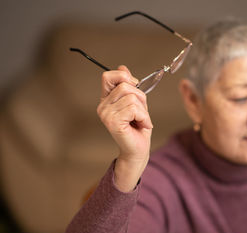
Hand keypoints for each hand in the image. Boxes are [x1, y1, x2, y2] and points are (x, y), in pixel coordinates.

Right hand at [97, 66, 152, 191]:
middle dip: (140, 97)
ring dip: (143, 110)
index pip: (108, 76)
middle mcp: (103, 106)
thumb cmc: (138, 128)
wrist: (138, 150)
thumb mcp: (136, 102)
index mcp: (106, 99)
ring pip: (132, 97)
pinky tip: (142, 126)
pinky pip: (134, 109)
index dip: (124, 77)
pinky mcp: (113, 122)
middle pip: (125, 85)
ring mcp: (106, 114)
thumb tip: (123, 67)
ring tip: (141, 121)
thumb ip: (130, 86)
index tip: (135, 87)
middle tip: (141, 113)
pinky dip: (144, 117)